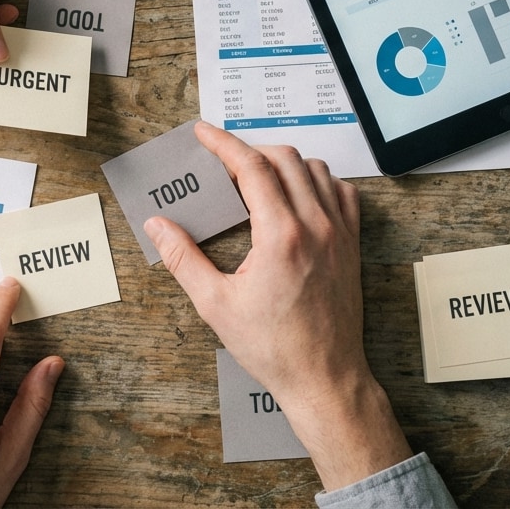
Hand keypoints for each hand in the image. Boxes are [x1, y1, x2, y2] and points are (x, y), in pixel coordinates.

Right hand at [144, 121, 411, 490]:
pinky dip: (318, 180)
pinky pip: (342, 192)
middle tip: (223, 158)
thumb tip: (157, 226)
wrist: (324, 377)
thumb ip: (182, 259)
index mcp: (281, 236)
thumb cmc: (273, 347)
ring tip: (256, 175)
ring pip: (316, 169)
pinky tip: (299, 195)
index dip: (224, 143)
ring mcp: (340, 233)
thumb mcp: (215, 304)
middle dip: (249, 149)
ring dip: (284, 162)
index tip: (204, 132)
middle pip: (284, 159)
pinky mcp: (352, 245)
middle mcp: (316, 225)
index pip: (252, 167)